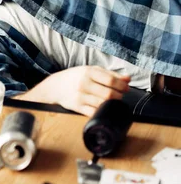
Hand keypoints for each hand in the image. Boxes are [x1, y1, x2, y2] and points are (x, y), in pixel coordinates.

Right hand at [16, 65, 130, 115]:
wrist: (56, 86)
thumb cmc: (76, 77)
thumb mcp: (91, 70)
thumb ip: (110, 74)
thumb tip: (128, 78)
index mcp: (88, 72)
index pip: (111, 81)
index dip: (122, 86)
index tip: (126, 88)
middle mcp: (84, 84)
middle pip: (109, 94)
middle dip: (119, 96)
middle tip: (119, 95)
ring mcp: (80, 96)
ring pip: (103, 104)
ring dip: (111, 104)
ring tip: (111, 100)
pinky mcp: (77, 107)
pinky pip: (94, 112)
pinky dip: (102, 111)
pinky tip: (102, 107)